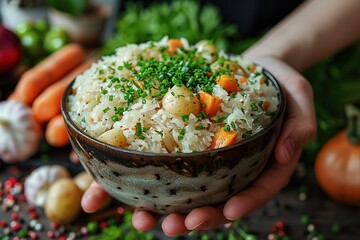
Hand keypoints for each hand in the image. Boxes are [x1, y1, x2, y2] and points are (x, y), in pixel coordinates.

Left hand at [81, 56, 316, 235]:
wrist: (250, 66)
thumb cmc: (277, 81)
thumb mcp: (299, 95)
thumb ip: (299, 126)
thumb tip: (287, 155)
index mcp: (263, 162)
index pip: (257, 189)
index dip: (243, 204)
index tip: (227, 213)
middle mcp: (233, 166)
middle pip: (217, 199)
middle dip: (195, 217)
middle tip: (174, 226)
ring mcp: (209, 158)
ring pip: (187, 190)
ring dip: (163, 207)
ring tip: (140, 218)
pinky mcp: (187, 144)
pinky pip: (167, 163)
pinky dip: (145, 175)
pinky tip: (122, 183)